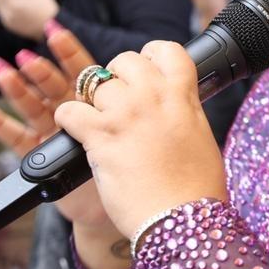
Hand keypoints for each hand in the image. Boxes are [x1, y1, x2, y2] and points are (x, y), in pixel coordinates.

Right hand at [0, 23, 110, 229]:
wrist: (112, 206)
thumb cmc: (126, 166)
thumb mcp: (130, 132)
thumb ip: (127, 108)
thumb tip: (142, 75)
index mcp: (94, 103)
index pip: (81, 71)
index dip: (68, 51)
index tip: (55, 30)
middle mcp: (70, 113)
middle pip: (53, 85)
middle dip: (39, 69)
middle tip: (25, 56)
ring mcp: (51, 133)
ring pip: (32, 106)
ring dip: (15, 88)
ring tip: (1, 70)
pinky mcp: (37, 155)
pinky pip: (14, 136)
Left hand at [53, 41, 227, 239]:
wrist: (183, 219)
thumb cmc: (196, 188)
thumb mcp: (200, 137)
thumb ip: (182, 113)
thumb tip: (173, 109)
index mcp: (183, 96)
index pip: (166, 50)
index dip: (151, 55)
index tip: (145, 67)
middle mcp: (153, 97)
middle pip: (124, 61)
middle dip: (116, 75)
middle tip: (116, 99)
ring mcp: (125, 114)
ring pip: (94, 84)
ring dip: (92, 101)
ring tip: (97, 122)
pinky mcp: (100, 135)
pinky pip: (70, 110)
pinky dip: (68, 120)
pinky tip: (77, 132)